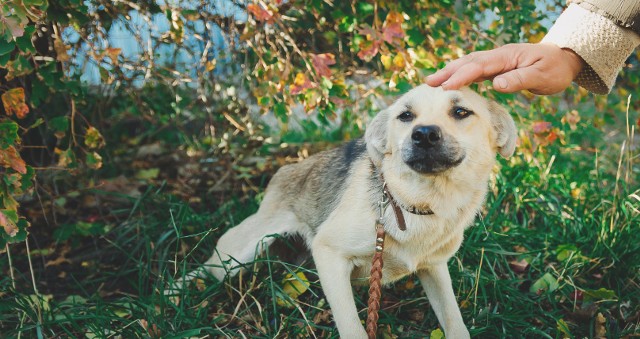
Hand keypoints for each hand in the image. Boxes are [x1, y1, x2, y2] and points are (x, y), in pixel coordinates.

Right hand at [426, 43, 584, 94]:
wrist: (564, 60)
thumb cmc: (555, 69)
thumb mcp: (542, 76)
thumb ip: (519, 79)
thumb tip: (496, 84)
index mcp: (507, 56)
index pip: (479, 66)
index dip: (461, 76)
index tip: (446, 87)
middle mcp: (498, 56)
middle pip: (468, 62)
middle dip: (448, 72)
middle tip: (429, 83)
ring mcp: (497, 61)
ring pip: (469, 64)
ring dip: (450, 72)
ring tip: (432, 82)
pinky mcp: (497, 67)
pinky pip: (475, 70)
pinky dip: (460, 75)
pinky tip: (451, 82)